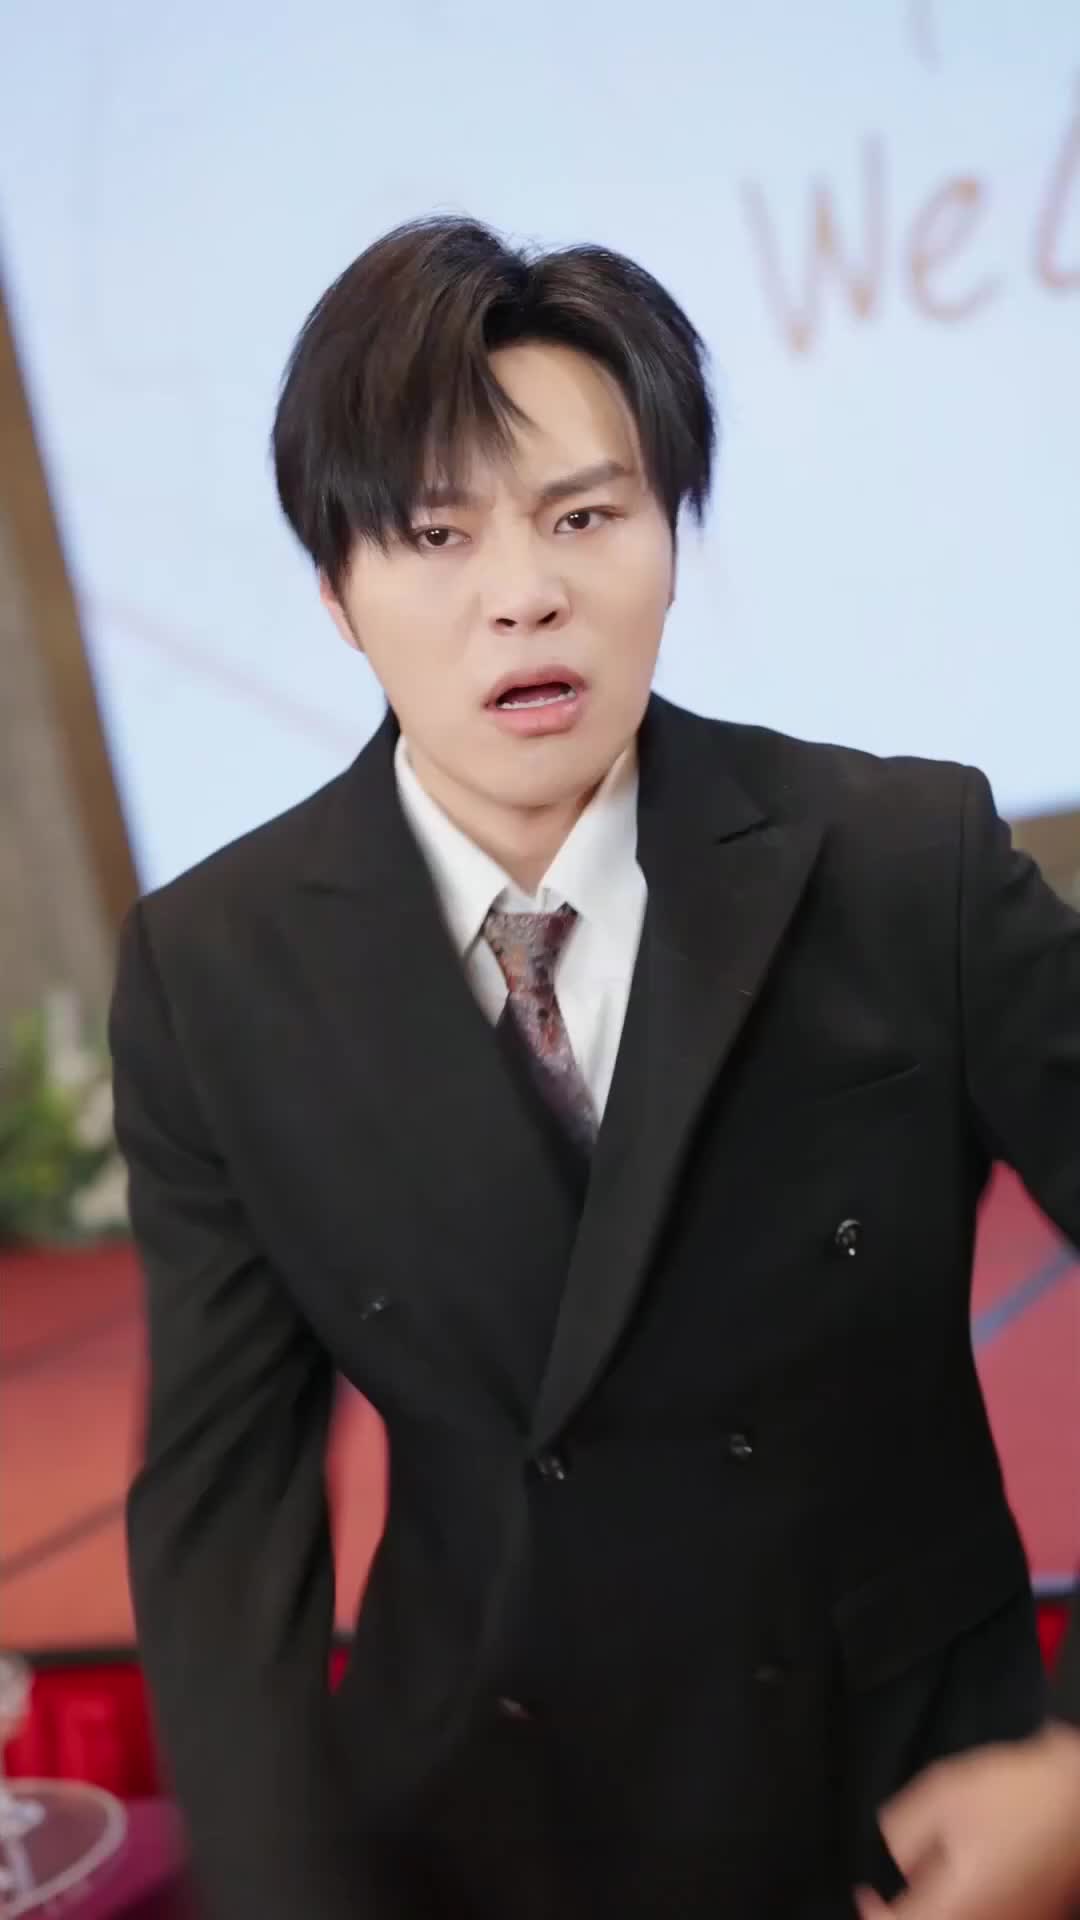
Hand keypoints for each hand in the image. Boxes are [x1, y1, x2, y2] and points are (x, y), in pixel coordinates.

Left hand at [855, 1724, 1079, 1917]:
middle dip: (907, 1913)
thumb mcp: (943, 1793)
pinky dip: (968, 1906)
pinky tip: (966, 1876)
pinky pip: (989, 1916)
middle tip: (892, 1893)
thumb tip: (897, 1862)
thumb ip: (905, 1833)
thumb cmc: (1016, 1793)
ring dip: (938, 1908)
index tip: (866, 1892)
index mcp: (958, 1904)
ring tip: (932, 1875)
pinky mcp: (1034, 1916)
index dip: (875, 1914)